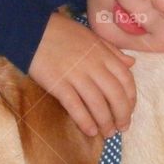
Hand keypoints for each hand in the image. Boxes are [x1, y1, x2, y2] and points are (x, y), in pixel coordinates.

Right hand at [29, 11, 136, 137]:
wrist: (32, 30)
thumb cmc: (62, 32)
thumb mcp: (92, 36)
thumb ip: (112, 51)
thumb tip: (131, 63)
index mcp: (103, 54)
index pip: (126, 80)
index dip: (131, 98)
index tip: (130, 110)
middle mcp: (93, 66)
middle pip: (115, 95)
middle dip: (122, 115)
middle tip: (122, 128)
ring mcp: (76, 76)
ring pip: (98, 104)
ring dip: (105, 122)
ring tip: (108, 133)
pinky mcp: (58, 85)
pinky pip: (76, 107)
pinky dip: (85, 121)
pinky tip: (90, 131)